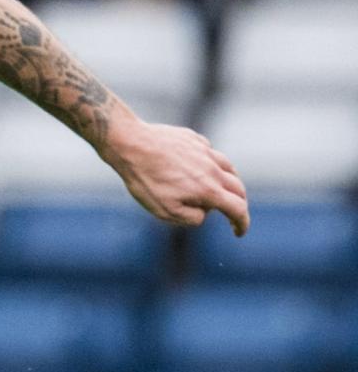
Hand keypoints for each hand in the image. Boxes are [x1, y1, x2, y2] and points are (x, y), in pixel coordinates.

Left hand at [102, 117, 250, 234]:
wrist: (130, 143)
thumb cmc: (146, 180)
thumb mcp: (165, 210)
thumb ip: (191, 217)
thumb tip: (205, 213)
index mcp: (208, 190)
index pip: (237, 209)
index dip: (242, 223)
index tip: (239, 232)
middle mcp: (213, 169)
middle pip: (238, 188)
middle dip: (239, 203)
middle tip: (233, 213)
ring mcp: (205, 151)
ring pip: (229, 167)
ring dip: (231, 182)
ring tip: (225, 189)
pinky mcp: (194, 139)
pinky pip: (211, 152)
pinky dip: (213, 162)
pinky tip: (203, 166)